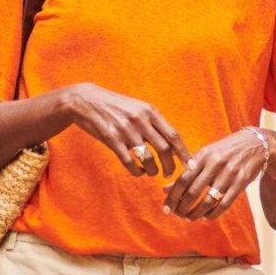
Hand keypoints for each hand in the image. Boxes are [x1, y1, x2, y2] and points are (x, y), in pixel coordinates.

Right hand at [60, 84, 188, 177]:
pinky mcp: (111, 140)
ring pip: (148, 159)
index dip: (184, 152)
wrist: (86, 101)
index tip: (190, 164)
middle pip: (164, 149)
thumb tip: (172, 141)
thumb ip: (153, 121)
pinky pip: (129, 162)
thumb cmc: (115, 106)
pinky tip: (138, 171)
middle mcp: (140, 120)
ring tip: (153, 172)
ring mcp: (126, 131)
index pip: (173, 135)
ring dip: (153, 170)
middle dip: (170, 166)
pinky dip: (137, 171)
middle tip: (170, 173)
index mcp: (150, 111)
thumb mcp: (137, 107)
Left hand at [165, 129, 272, 220]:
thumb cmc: (225, 151)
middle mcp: (215, 164)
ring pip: (208, 201)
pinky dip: (213, 213)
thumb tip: (165, 190)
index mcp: (204, 155)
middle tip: (178, 215)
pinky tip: (206, 216)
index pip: (183, 179)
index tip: (165, 209)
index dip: (172, 197)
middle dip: (182, 208)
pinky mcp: (242, 181)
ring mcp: (230, 173)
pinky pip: (224, 203)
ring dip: (196, 213)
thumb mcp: (206, 155)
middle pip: (193, 192)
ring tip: (190, 218)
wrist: (256, 144)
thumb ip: (187, 172)